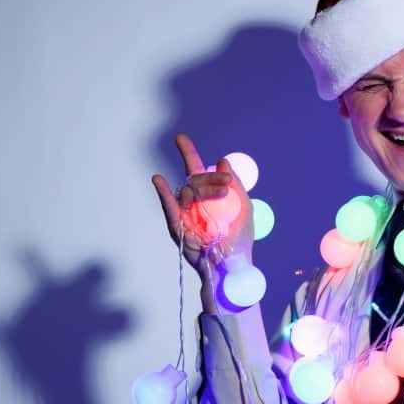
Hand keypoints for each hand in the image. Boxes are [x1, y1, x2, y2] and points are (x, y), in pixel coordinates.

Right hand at [152, 134, 253, 310]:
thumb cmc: (239, 239)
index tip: (179, 138)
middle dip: (211, 178)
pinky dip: (163, 193)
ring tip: (222, 194)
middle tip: (227, 185)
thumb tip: (222, 161)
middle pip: (194, 179)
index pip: (195, 170)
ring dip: (205, 188)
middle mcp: (192, 202)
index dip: (187, 153)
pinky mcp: (178, 226)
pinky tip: (158, 180)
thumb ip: (235, 184)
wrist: (234, 265)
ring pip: (188, 190)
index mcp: (207, 196)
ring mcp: (184, 213)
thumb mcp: (244, 208)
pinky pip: (169, 207)